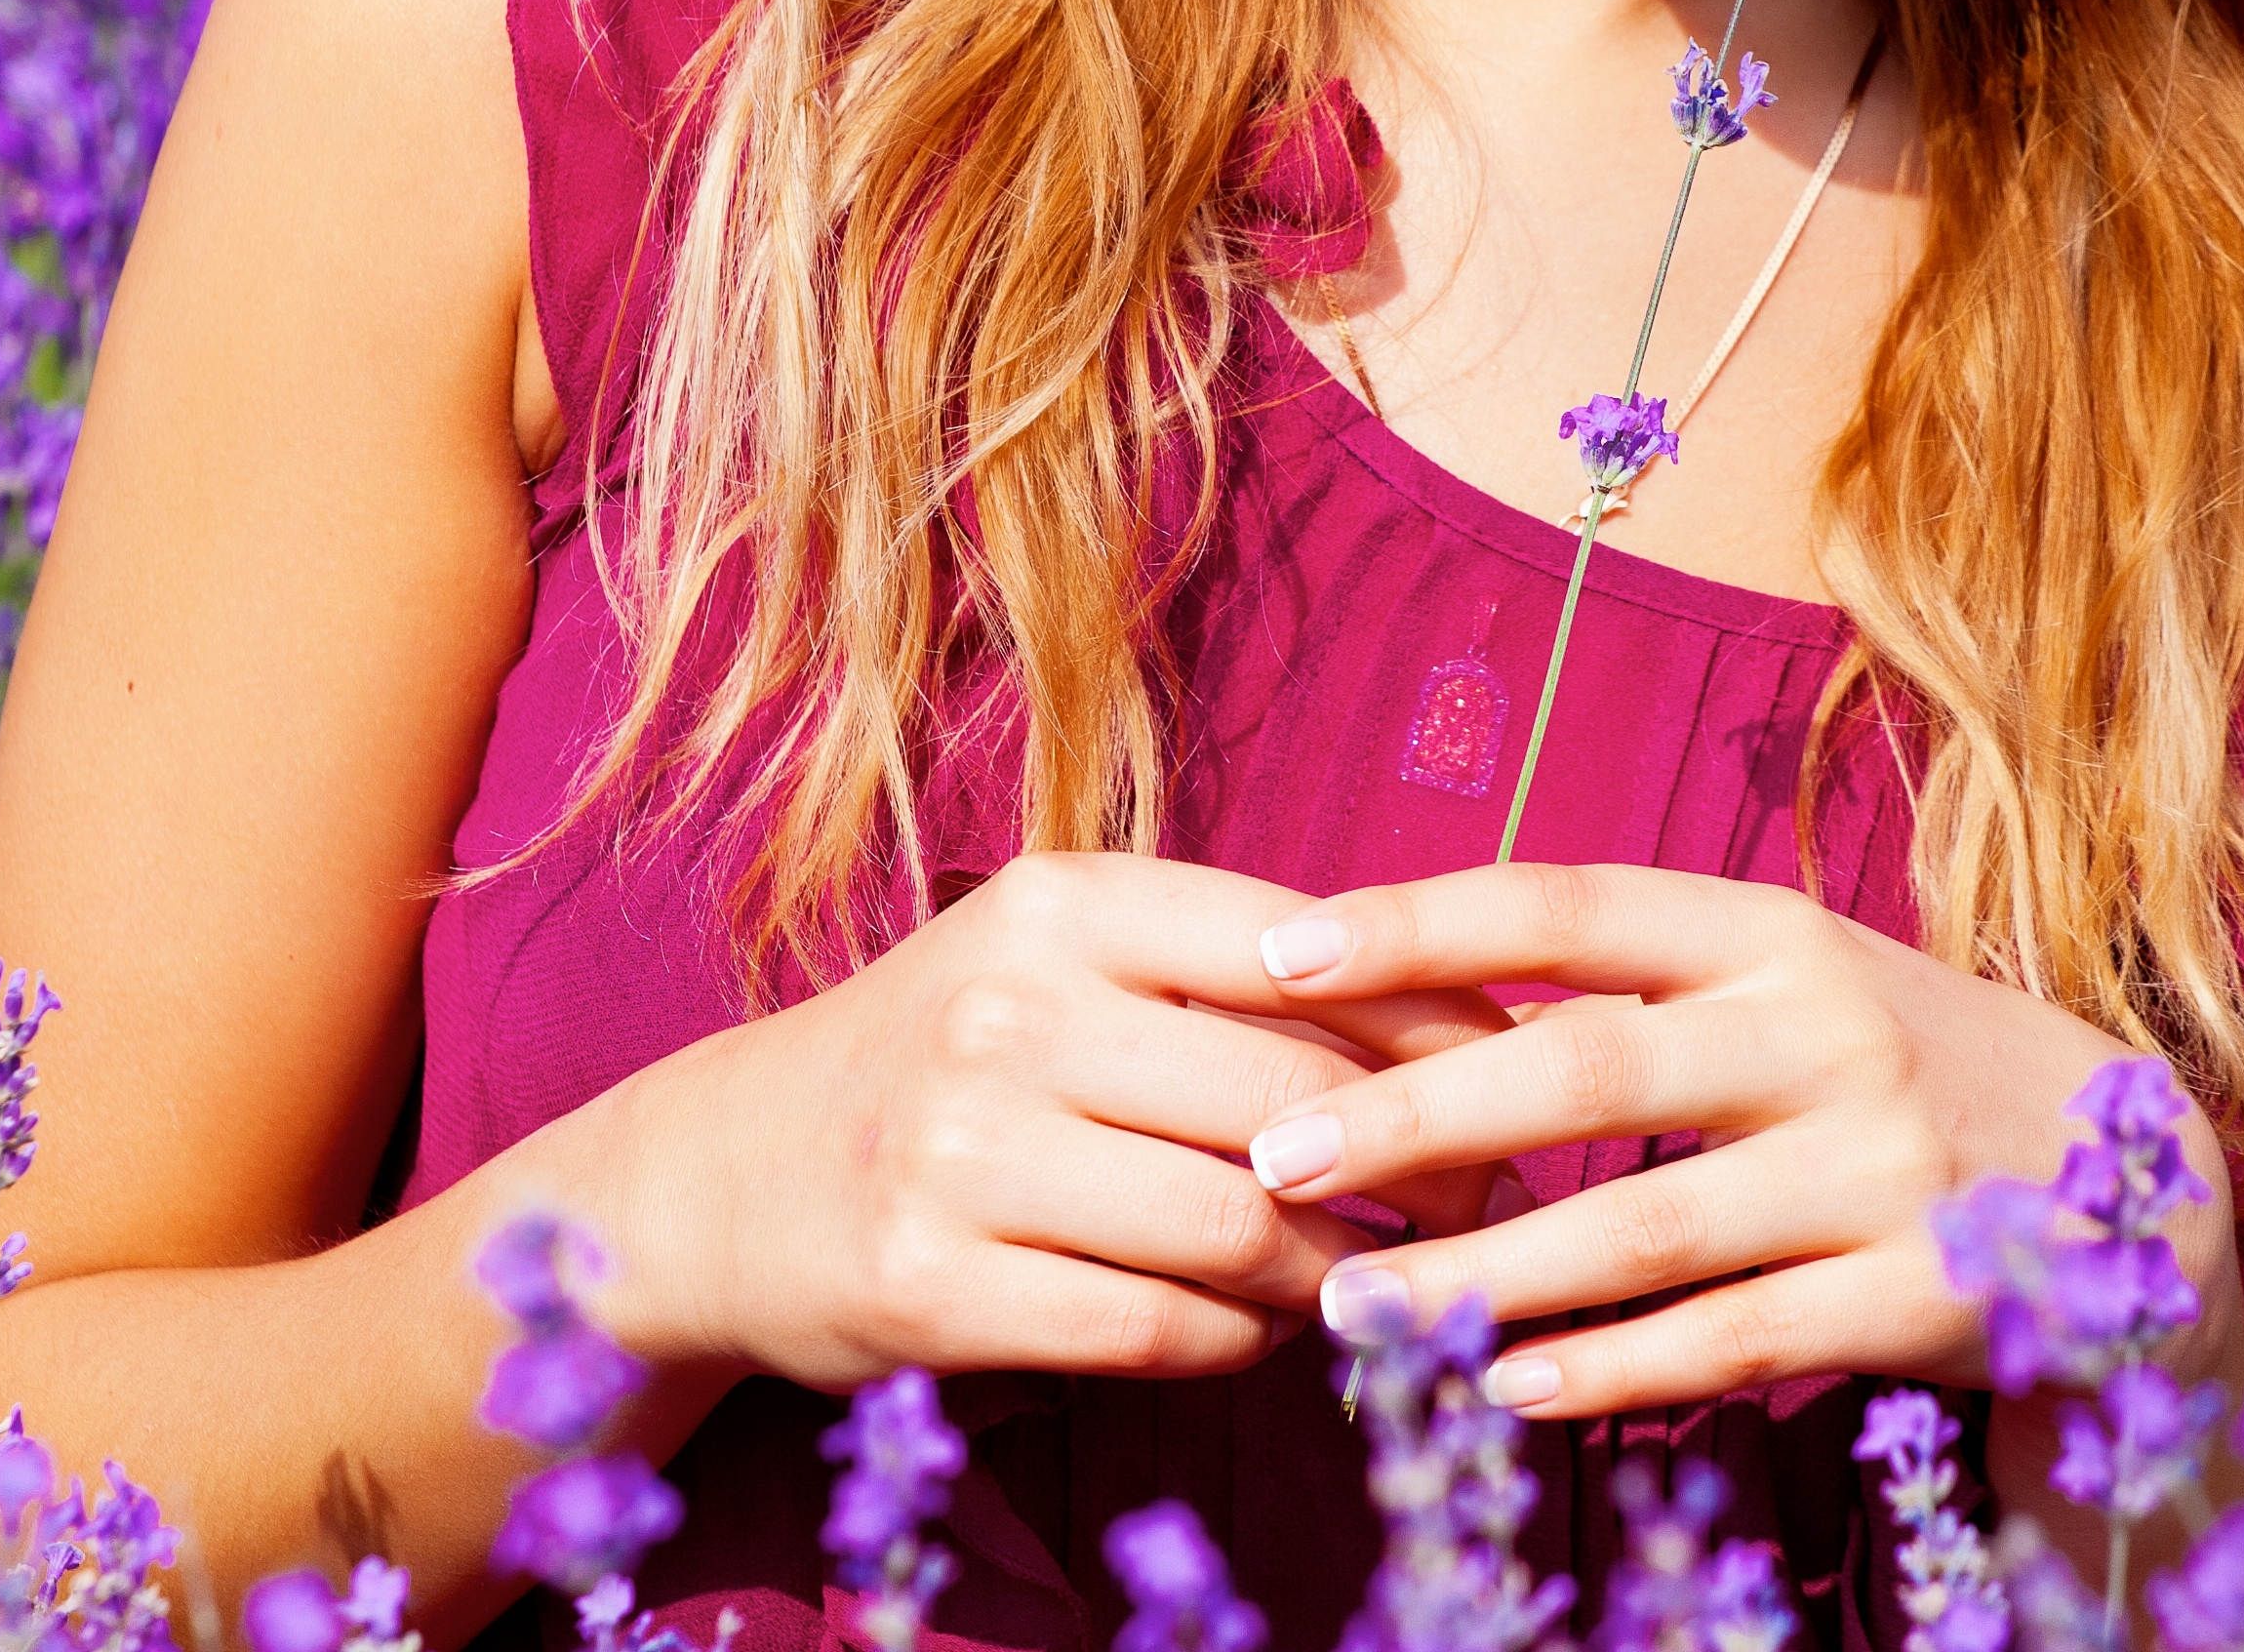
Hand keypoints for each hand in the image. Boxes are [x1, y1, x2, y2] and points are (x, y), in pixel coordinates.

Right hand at [552, 850, 1507, 1391]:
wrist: (724, 1179)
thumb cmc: (949, 1059)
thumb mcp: (1062, 963)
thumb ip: (1229, 975)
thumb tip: (1470, 1015)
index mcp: (1059, 902)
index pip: (1308, 951)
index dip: (1441, 1022)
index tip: (1519, 1075)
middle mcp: (1009, 1009)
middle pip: (1300, 1102)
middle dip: (1427, 1167)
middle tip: (1486, 1207)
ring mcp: (961, 1153)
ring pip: (1244, 1227)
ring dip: (1337, 1270)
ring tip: (1372, 1276)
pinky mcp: (933, 1288)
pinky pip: (1161, 1329)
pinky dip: (1242, 1341)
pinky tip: (1260, 1327)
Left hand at [1231, 861, 2243, 1418]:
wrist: (2127, 1165)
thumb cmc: (1881, 1060)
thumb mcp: (1782, 979)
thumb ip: (1628, 982)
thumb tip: (1395, 987)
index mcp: (1769, 930)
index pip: (1566, 905)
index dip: (1417, 925)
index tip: (1274, 955)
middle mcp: (1821, 1032)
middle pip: (1586, 1071)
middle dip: (1415, 1118)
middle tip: (1274, 1156)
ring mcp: (1874, 1168)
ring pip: (1643, 1232)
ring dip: (1482, 1280)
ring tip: (1351, 1312)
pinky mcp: (1915, 1295)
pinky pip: (1730, 1342)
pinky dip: (1608, 1373)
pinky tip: (1504, 1389)